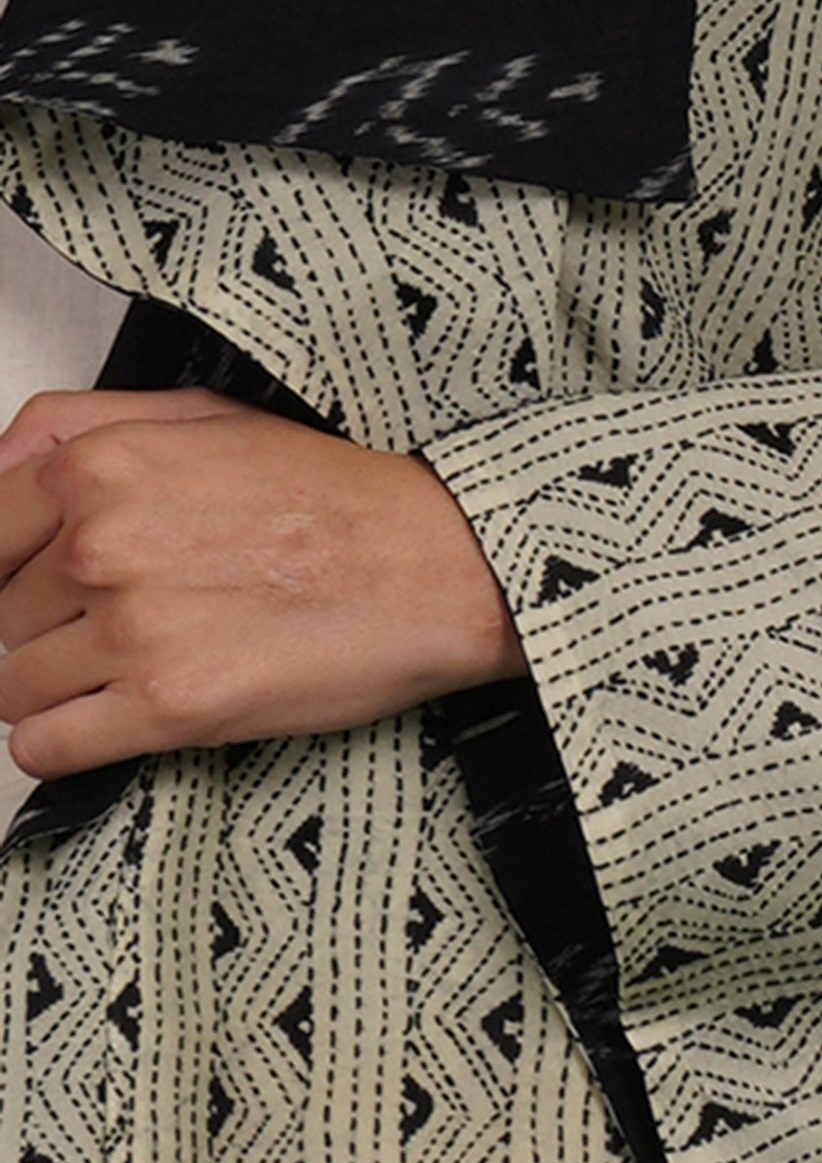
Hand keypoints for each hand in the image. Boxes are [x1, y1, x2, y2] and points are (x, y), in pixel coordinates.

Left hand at [0, 388, 524, 779]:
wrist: (437, 566)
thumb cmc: (341, 495)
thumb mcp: (209, 414)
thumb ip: (83, 421)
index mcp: (103, 469)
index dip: (9, 565)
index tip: (40, 585)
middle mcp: (102, 547)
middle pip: (0, 613)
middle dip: (45, 622)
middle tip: (120, 619)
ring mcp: (132, 631)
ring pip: (12, 683)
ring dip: (54, 684)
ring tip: (121, 670)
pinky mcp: (169, 709)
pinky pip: (45, 747)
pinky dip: (58, 742)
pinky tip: (107, 719)